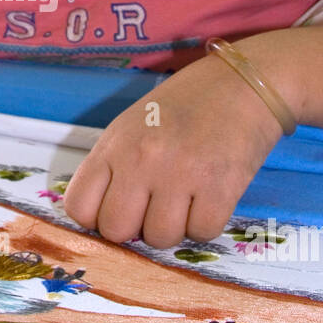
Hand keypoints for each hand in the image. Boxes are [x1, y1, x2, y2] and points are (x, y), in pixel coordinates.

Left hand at [62, 52, 284, 248]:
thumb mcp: (132, 126)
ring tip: (186, 200)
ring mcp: (180, 174)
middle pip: (116, 230)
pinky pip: (201, 234)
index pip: (79, 207)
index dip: (98, 217)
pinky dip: (206, 224)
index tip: (118, 209)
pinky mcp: (219, 187)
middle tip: (155, 207)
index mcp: (115, 144)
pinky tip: (209, 198)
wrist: (243, 84)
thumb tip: (103, 217)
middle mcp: (141, 160)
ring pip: (159, 238)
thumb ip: (113, 167)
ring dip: (174, 228)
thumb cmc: (185, 106)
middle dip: (135, 227)